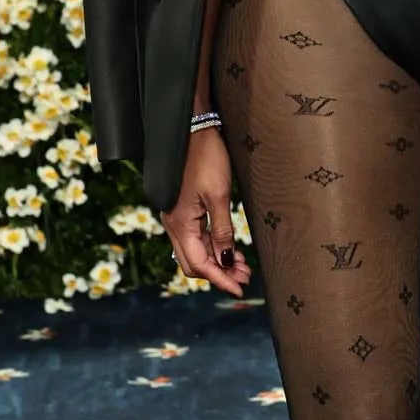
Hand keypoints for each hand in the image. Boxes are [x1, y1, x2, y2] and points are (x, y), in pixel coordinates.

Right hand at [162, 128, 249, 295]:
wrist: (192, 130)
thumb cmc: (205, 158)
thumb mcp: (218, 195)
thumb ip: (222, 230)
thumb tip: (226, 259)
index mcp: (179, 223)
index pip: (199, 264)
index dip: (220, 279)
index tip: (240, 288)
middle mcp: (173, 224)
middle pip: (193, 263)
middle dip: (219, 273)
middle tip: (245, 276)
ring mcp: (177, 218)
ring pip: (195, 251)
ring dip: (217, 261)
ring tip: (242, 266)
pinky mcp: (183, 211)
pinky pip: (196, 238)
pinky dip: (213, 247)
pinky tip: (230, 249)